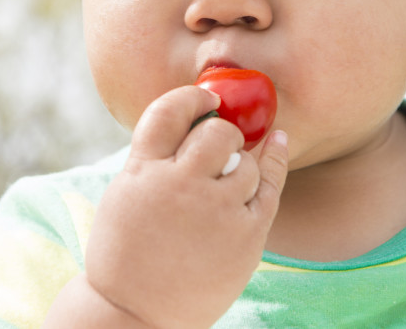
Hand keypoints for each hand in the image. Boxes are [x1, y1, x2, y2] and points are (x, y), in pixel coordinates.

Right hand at [83, 85, 288, 327]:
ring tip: (227, 183)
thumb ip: (156, 157)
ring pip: (247, 160)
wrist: (134, 315)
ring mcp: (215, 210)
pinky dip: (276, 160)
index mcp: (142, 171)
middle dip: (222, 132)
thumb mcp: (126, 194)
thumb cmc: (129, 253)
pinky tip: (279, 143)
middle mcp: (179, 185)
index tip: (206, 99)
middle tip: (219, 145)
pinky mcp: (245, 235)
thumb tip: (199, 117)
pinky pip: (271, 185)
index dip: (192, 97)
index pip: (169, 111)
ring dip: (242, 163)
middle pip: (216, 132)